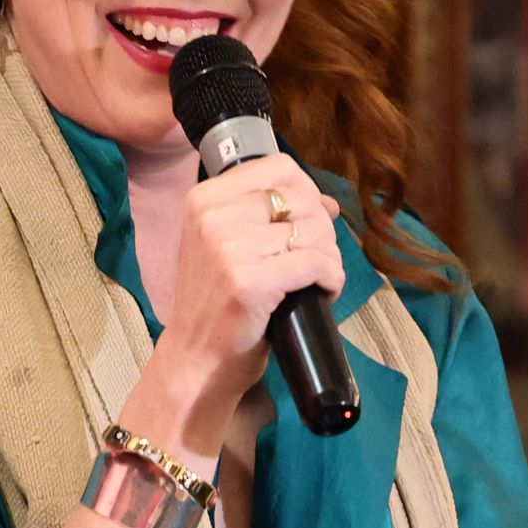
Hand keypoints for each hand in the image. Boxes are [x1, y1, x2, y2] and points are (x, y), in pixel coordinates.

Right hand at [122, 155, 343, 459]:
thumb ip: (268, 216)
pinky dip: (331, 279)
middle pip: (302, 199)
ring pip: (315, 232)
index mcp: (205, 199)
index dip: (308, 193)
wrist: (196, 359)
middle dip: (323, 231)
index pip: (280, 168)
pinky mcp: (250, 282)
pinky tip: (322, 292)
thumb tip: (327, 202)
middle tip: (315, 261)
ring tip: (316, 280)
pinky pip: (315, 264)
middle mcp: (212, 217)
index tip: (309, 222)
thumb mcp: (228, 246)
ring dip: (330, 258)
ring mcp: (229, 248)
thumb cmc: (216, 303)